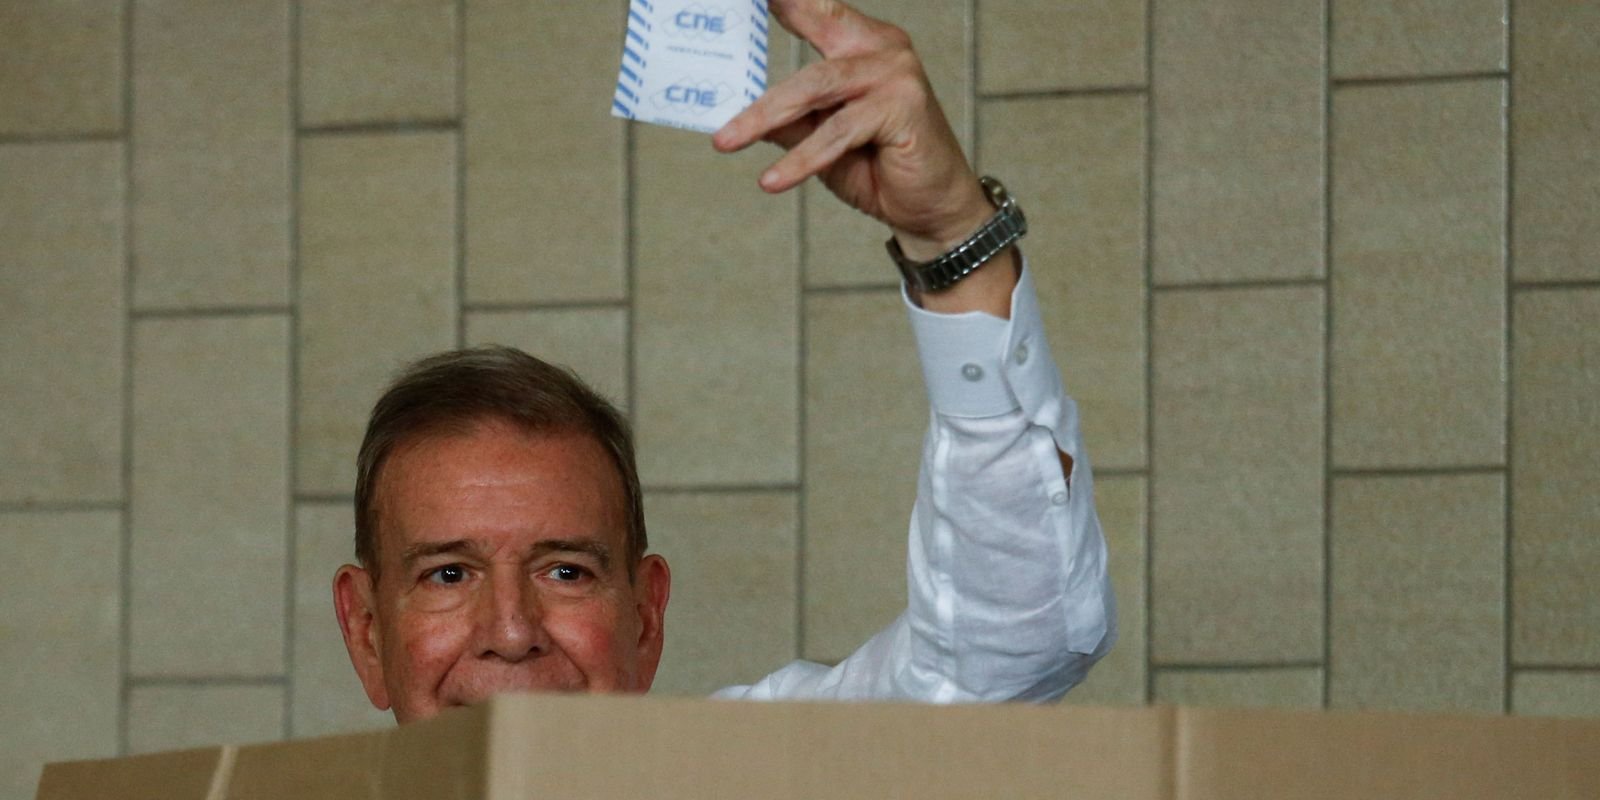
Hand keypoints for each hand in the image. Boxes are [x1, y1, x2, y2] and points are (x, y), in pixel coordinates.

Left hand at [711, 0, 993, 262]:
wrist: (932, 208)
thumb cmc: (879, 167)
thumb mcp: (818, 138)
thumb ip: (786, 115)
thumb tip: (735, 107)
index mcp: (861, 42)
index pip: (813, 8)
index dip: (784, 2)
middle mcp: (881, 48)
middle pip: (804, 58)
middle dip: (754, 84)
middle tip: (714, 107)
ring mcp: (896, 73)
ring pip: (814, 89)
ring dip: (764, 118)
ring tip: (726, 142)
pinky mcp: (903, 106)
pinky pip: (837, 132)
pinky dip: (802, 159)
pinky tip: (772, 180)